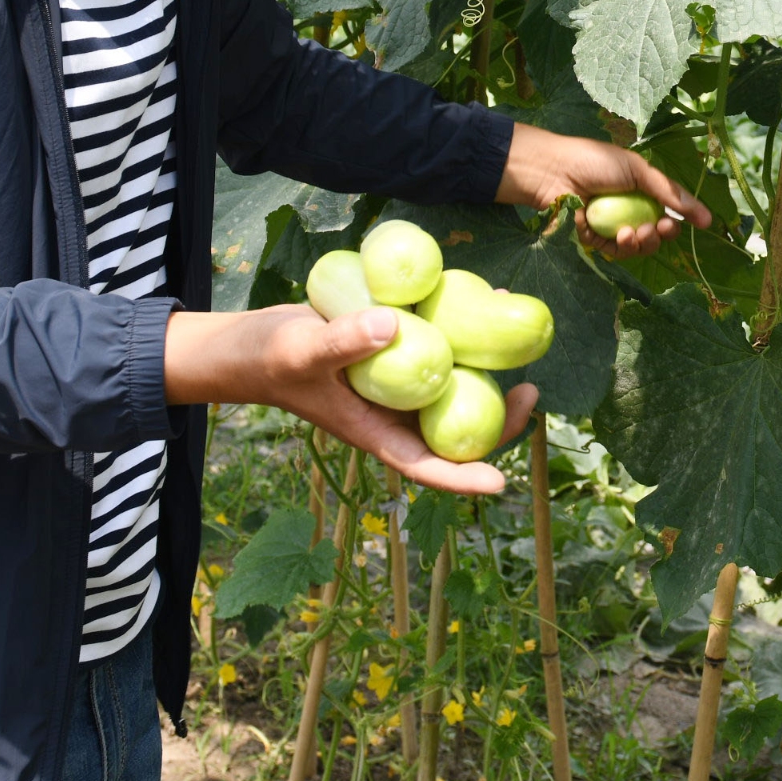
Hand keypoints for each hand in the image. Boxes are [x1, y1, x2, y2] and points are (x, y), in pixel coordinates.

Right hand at [163, 304, 536, 495]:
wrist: (250, 341)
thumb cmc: (269, 358)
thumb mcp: (302, 350)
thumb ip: (343, 341)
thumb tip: (393, 328)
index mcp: (374, 431)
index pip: (424, 466)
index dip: (463, 477)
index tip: (501, 482)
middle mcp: (392, 413)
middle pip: (454, 428)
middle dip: (498, 419)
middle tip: (530, 389)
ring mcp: (396, 385)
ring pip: (451, 387)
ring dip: (485, 366)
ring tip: (516, 333)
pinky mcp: (394, 354)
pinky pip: (436, 351)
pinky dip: (458, 332)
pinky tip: (476, 298)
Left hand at [496, 122, 709, 256]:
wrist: (553, 171)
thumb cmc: (594, 162)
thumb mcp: (637, 170)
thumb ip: (669, 192)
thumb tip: (705, 217)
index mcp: (640, 190)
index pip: (667, 210)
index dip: (679, 220)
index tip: (689, 223)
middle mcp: (628, 209)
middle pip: (655, 234)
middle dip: (661, 235)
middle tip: (659, 228)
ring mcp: (610, 226)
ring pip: (637, 247)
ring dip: (642, 242)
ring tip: (634, 232)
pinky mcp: (592, 240)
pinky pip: (614, 251)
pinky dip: (621, 246)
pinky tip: (620, 236)